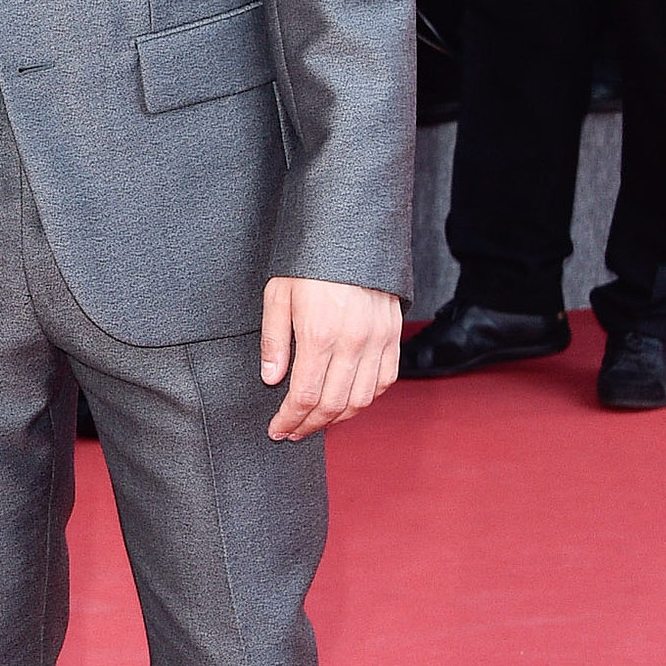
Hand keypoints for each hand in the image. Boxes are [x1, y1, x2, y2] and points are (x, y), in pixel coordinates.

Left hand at [260, 278, 400, 440]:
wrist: (353, 232)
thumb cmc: (310, 262)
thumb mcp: (278, 294)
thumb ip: (274, 341)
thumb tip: (271, 379)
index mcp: (319, 334)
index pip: (305, 396)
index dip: (290, 419)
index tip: (277, 430)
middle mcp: (353, 342)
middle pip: (333, 405)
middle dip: (310, 425)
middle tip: (293, 432)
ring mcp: (378, 340)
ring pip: (361, 399)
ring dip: (338, 418)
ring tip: (317, 422)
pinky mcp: (393, 335)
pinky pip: (384, 380)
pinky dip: (366, 399)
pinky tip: (347, 402)